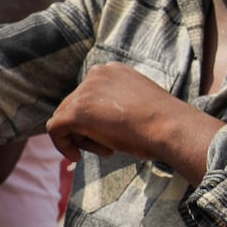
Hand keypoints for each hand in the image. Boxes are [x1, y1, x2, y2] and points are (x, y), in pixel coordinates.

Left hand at [47, 63, 216, 175]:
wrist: (171, 128)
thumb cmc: (163, 121)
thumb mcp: (139, 103)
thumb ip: (117, 103)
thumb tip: (102, 119)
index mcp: (112, 70)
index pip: (89, 94)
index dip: (96, 117)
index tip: (112, 133)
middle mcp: (96, 74)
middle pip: (73, 105)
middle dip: (87, 129)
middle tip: (109, 147)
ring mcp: (84, 92)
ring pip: (65, 118)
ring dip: (81, 138)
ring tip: (107, 150)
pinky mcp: (76, 112)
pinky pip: (55, 129)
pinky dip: (62, 145)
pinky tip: (76, 156)